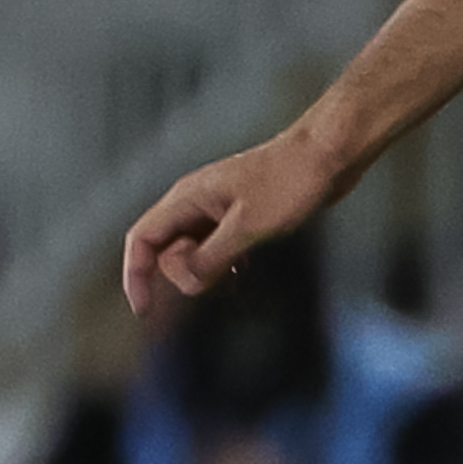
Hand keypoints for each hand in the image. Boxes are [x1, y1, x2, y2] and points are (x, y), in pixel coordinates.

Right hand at [121, 133, 344, 314]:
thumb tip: (188, 282)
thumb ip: (211, 257)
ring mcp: (217, 206)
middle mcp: (195, 201)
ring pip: (192, 248)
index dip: (135, 276)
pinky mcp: (240, 212)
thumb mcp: (248, 226)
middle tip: (222, 273)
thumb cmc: (291, 180)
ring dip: (205, 268)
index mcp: (187, 198)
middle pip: (166, 248)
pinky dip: (222, 262)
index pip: (142, 239)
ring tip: (236, 269)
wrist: (327, 154)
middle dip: (182, 272)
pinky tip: (242, 269)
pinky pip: (216, 245)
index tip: (144, 309)